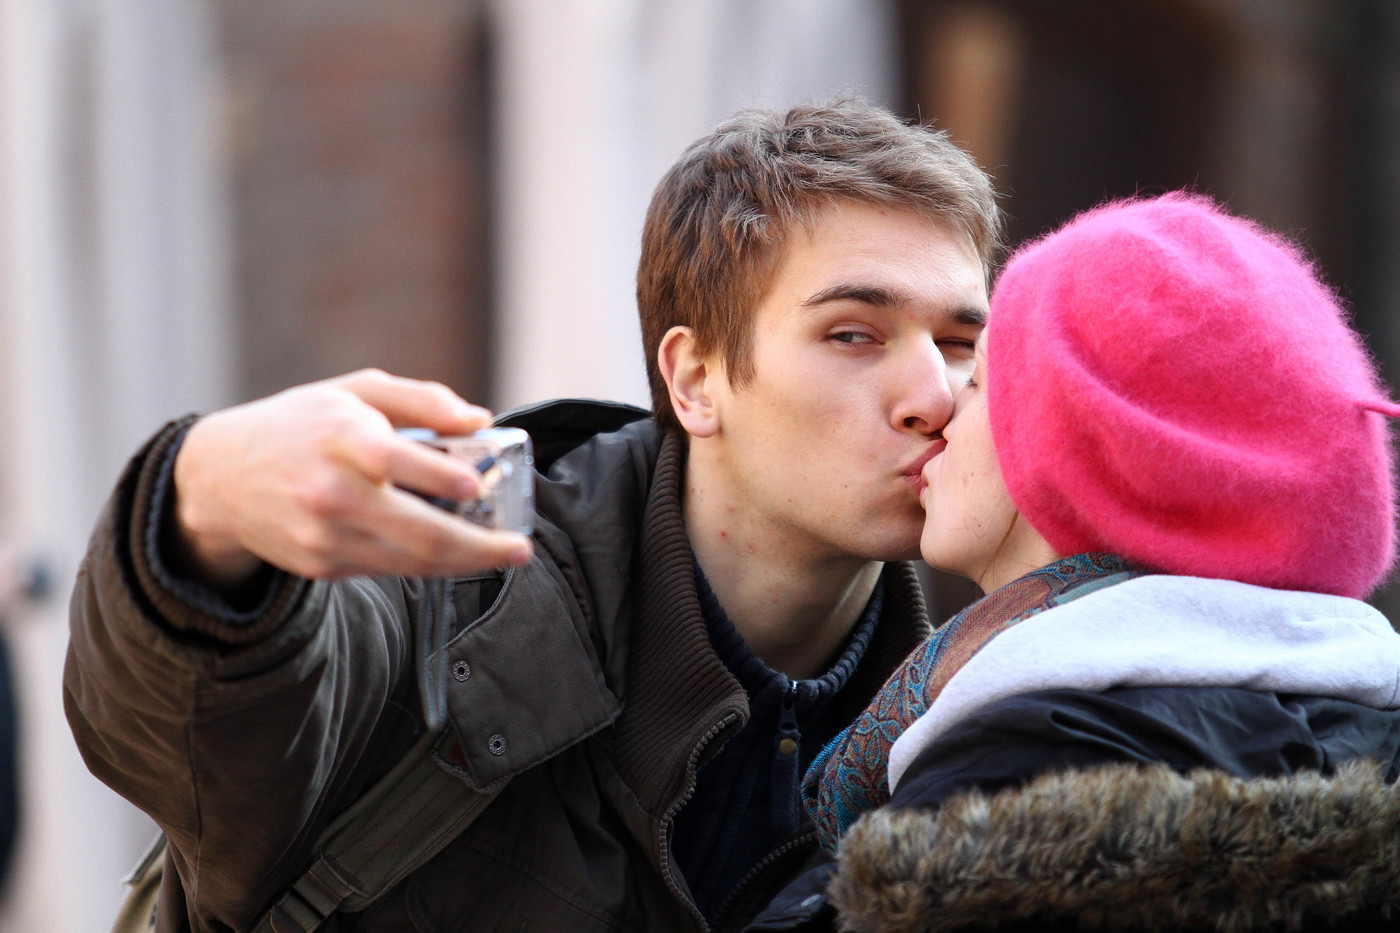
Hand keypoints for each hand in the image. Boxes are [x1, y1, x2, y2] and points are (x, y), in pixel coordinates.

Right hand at [171, 369, 533, 587]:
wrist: (219, 477)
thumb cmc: (301, 424)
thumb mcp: (355, 391)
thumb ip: (422, 401)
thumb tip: (480, 421)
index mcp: (342, 438)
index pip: (398, 461)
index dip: (445, 477)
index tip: (481, 485)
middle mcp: (332, 492)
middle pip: (418, 533)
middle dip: (480, 547)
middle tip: (519, 548)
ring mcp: (325, 536)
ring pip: (411, 563)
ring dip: (463, 563)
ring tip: (499, 554)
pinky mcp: (322, 565)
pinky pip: (387, 569)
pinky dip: (424, 563)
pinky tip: (450, 552)